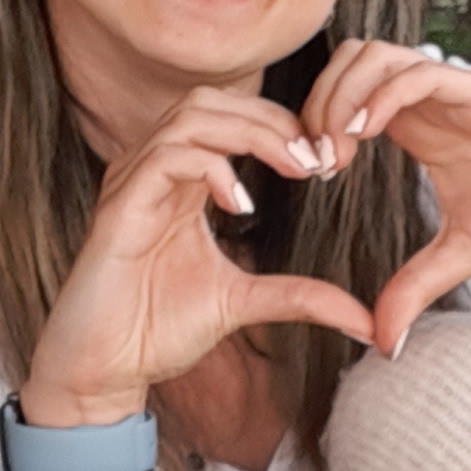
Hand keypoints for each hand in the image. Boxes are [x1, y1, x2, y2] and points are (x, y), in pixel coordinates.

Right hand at [21, 87, 378, 427]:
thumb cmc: (158, 330)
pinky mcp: (118, 209)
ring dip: (252, 133)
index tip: (327, 161)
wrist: (104, 369)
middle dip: (274, 120)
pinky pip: (165, 158)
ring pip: (191, 117)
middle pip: (212, 102)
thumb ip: (300, 297)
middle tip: (319, 159)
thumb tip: (366, 322)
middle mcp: (153, 171)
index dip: (283, 128)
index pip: (231, 119)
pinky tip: (244, 204)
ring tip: (296, 168)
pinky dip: (211, 167)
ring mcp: (132, 184)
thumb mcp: (245, 304)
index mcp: (182, 182)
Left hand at [295, 40, 470, 358]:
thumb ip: (415, 287)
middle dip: (318, 101)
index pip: (349, 97)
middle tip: (317, 159)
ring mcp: (460, 93)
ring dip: (343, 94)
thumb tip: (381, 339)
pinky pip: (420, 74)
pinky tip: (365, 134)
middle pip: (351, 61)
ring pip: (377, 55)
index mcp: (424, 130)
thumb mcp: (462, 257)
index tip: (314, 176)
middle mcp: (436, 103)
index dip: (318, 126)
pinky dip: (381, 95)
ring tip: (336, 147)